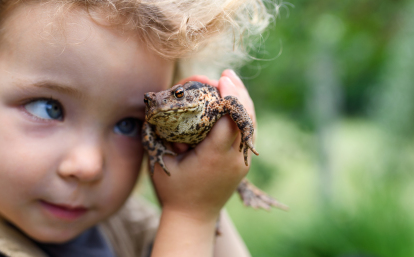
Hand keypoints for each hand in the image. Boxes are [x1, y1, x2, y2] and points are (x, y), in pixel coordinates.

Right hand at [151, 69, 256, 221]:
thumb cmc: (172, 189)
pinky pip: (246, 132)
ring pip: (250, 124)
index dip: (228, 96)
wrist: (192, 218)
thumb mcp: (163, 160)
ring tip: (230, 80)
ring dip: (242, 99)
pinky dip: (241, 113)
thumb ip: (164, 134)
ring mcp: (242, 162)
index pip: (229, 120)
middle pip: (245, 118)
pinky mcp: (242, 162)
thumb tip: (164, 104)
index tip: (221, 78)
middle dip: (237, 92)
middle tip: (226, 74)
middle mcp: (234, 159)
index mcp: (215, 157)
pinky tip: (233, 100)